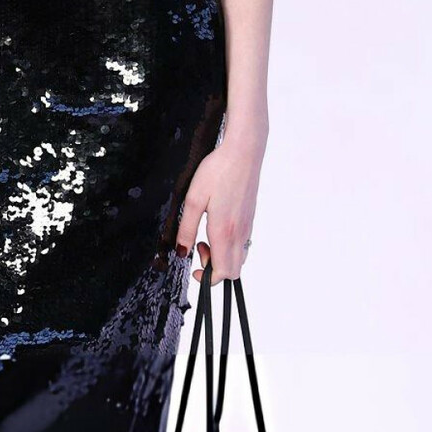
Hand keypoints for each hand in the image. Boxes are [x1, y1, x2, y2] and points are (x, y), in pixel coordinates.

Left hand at [174, 132, 263, 282]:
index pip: (223, 273)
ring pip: (239, 258)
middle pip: (233, 271)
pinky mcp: (250, 218)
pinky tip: (216, 225)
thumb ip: (186, 228)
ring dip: (222, 257)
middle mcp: (240, 233)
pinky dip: (229, 245)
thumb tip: (182, 251)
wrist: (243, 152)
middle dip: (214, 269)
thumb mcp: (192, 199)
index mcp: (224, 232)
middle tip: (198, 247)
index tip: (194, 267)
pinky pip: (243, 244)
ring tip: (206, 236)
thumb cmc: (218, 171)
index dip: (208, 279)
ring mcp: (248, 226)